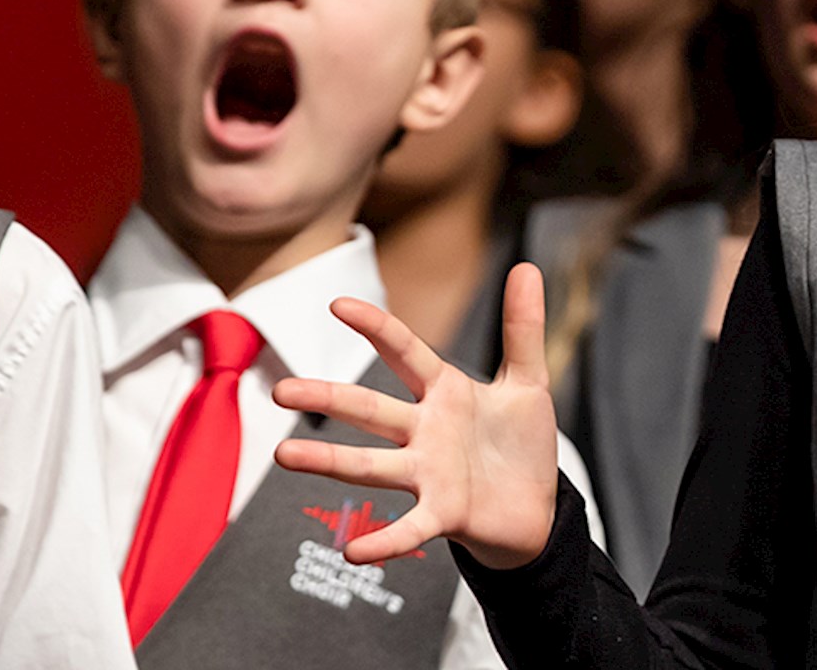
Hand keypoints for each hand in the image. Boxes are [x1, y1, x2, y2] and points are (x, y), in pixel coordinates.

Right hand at [275, 262, 560, 567]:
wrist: (536, 508)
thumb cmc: (520, 444)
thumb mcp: (528, 382)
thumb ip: (523, 328)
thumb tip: (526, 265)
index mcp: (444, 393)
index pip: (404, 352)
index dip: (376, 328)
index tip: (338, 303)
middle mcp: (425, 432)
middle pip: (369, 409)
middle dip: (326, 398)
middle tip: (280, 391)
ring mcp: (428, 474)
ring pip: (371, 465)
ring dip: (328, 461)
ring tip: (284, 456)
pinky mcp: (442, 515)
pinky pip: (408, 529)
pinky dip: (383, 541)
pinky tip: (353, 551)